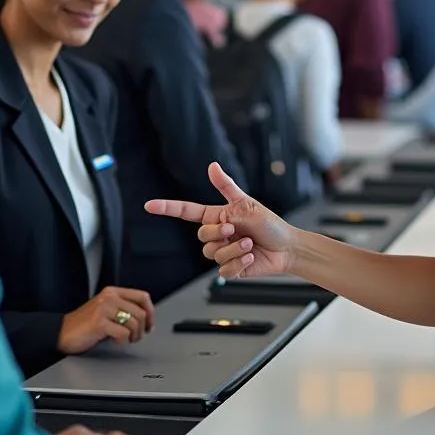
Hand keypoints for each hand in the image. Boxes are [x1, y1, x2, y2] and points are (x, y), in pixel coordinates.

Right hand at [57, 287, 155, 355]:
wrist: (62, 333)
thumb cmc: (84, 324)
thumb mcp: (106, 310)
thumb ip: (122, 308)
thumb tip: (146, 317)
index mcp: (113, 292)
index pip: (142, 296)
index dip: (151, 312)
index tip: (150, 324)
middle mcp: (109, 297)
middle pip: (141, 312)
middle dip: (142, 328)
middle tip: (136, 337)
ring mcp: (104, 308)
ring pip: (134, 322)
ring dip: (134, 336)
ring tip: (126, 339)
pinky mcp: (99, 322)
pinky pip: (123, 332)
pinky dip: (123, 340)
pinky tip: (115, 341)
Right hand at [146, 163, 296, 279]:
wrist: (286, 248)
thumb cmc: (269, 223)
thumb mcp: (247, 203)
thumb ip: (226, 187)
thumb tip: (211, 165)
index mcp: (217, 216)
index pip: (186, 211)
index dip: (167, 208)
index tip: (149, 205)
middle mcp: (217, 234)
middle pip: (201, 236)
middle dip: (218, 233)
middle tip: (236, 229)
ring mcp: (222, 252)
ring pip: (213, 253)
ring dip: (235, 248)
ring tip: (250, 243)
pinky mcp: (230, 268)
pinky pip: (223, 269)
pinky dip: (240, 262)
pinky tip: (251, 257)